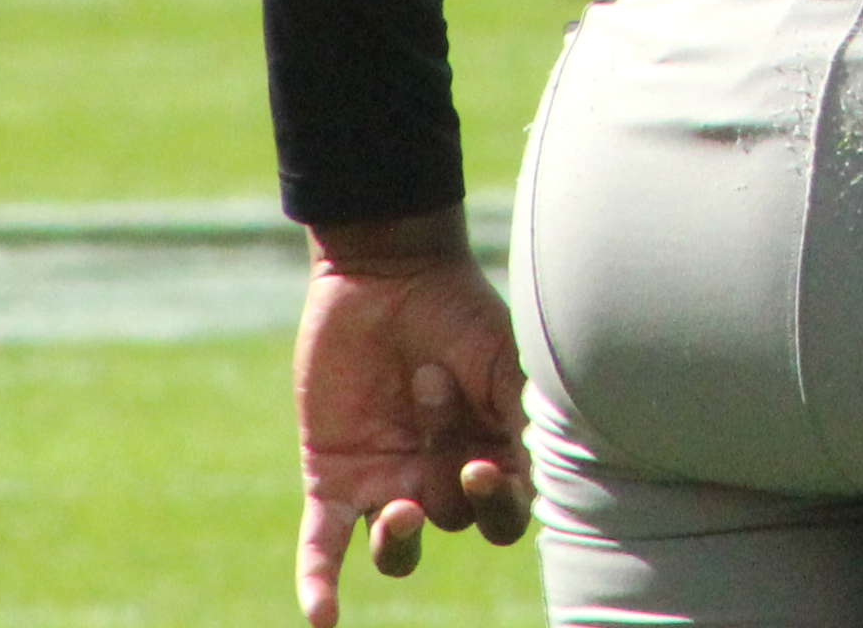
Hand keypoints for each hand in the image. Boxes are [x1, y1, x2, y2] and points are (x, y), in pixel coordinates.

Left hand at [291, 219, 532, 625]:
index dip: (497, 507)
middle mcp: (441, 478)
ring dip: (398, 539)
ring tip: (397, 510)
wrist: (386, 269)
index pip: (504, 516)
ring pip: (396, 548)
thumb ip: (523, 421)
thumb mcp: (506, 361)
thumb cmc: (459, 309)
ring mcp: (386, 481)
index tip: (483, 466)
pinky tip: (321, 618)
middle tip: (431, 386)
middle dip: (444, 464)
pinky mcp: (334, 478)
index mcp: (491, 455)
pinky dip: (321, 583)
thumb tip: (540, 480)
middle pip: (452, 519)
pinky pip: (325, 545)